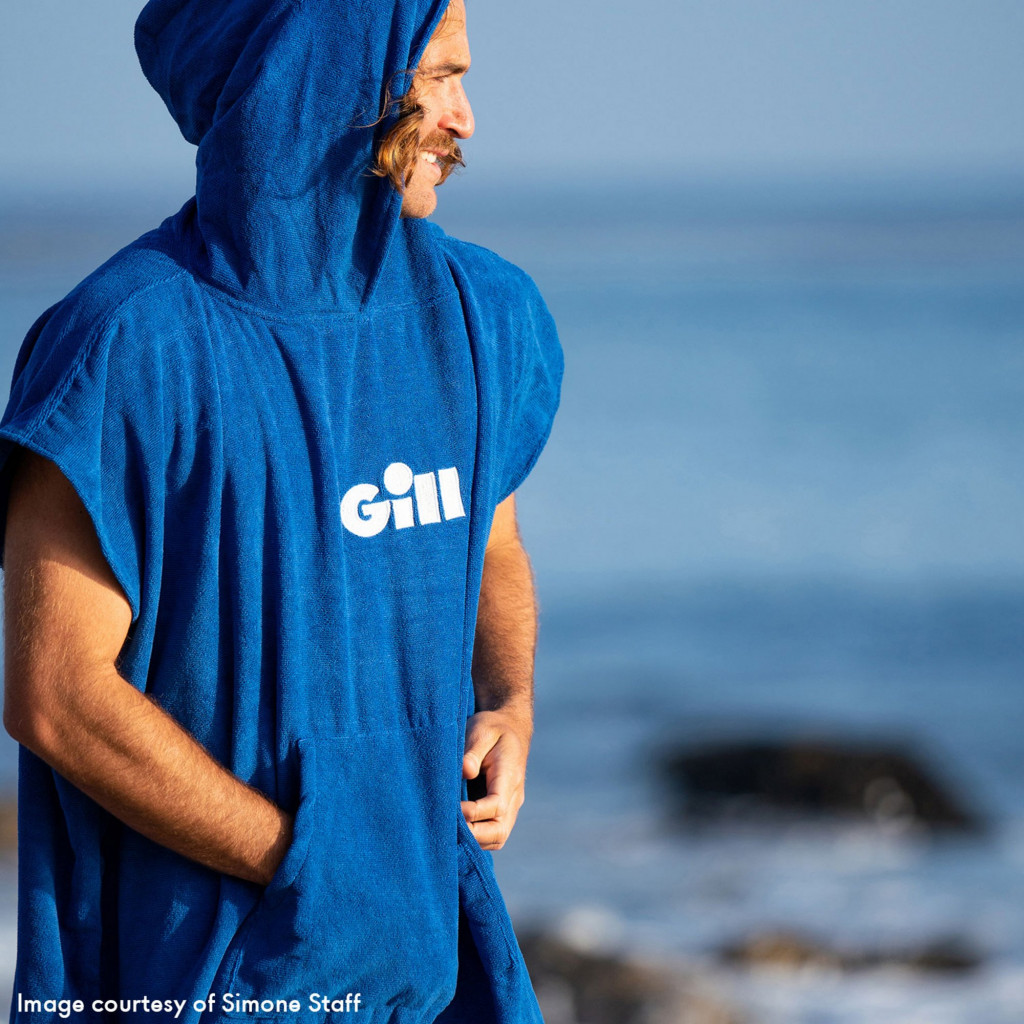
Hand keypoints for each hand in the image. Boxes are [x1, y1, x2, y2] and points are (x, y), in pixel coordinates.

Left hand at [461, 708, 531, 849]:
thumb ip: (473, 751)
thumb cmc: (493, 728)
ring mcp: (510, 806)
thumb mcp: (481, 729)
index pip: (496, 806)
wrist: (510, 728)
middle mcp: (514, 796)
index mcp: (509, 776)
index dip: (474, 813)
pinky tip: (456, 830)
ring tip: (449, 831)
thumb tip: (465, 772)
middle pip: (500, 831)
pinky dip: (477, 837)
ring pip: (498, 837)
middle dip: (474, 835)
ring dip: (475, 840)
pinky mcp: (502, 810)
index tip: (453, 807)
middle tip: (447, 828)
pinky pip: (493, 833)